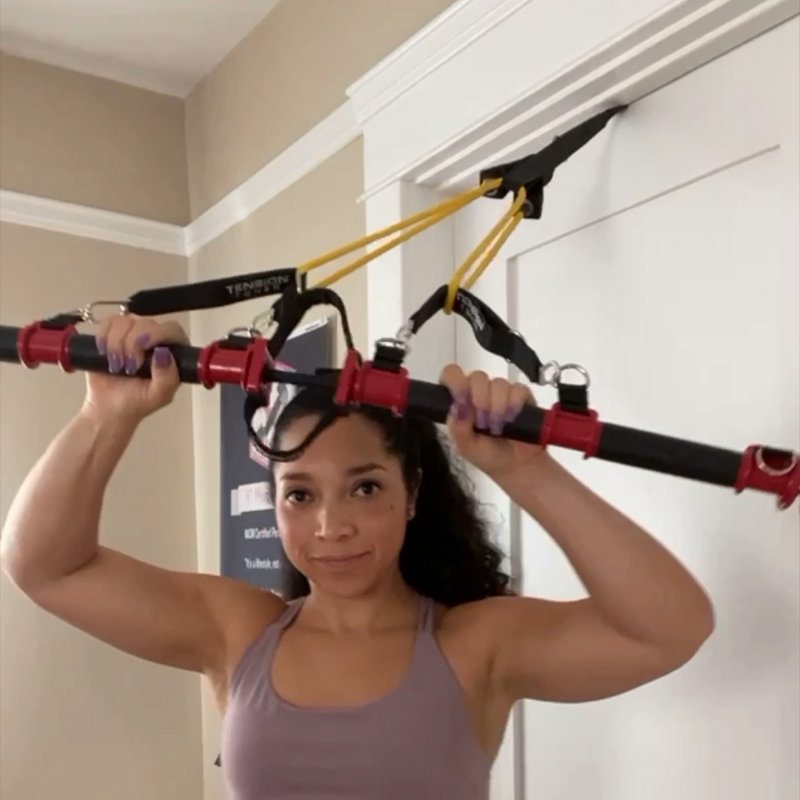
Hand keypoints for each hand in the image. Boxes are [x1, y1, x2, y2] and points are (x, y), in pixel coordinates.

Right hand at [82, 313, 188, 425]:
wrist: (108, 408)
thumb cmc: (137, 402)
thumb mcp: (158, 397)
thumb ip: (167, 379)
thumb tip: (163, 353)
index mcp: (174, 352)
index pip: (171, 329)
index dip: (155, 337)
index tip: (139, 357)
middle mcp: (156, 338)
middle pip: (146, 323)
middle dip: (131, 345)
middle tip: (127, 368)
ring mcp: (135, 332)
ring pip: (125, 320)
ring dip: (116, 343)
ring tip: (116, 365)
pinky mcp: (114, 331)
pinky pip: (109, 321)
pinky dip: (103, 336)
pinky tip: (104, 352)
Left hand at [440, 364, 545, 480]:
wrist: (517, 467)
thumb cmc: (488, 456)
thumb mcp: (466, 447)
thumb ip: (457, 428)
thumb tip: (456, 407)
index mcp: (462, 400)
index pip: (452, 374)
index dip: (455, 382)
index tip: (462, 399)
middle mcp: (480, 391)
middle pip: (477, 376)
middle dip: (480, 400)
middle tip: (483, 423)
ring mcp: (502, 391)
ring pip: (498, 383)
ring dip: (497, 407)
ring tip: (498, 428)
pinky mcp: (522, 395)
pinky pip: (518, 389)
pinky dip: (514, 405)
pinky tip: (512, 420)